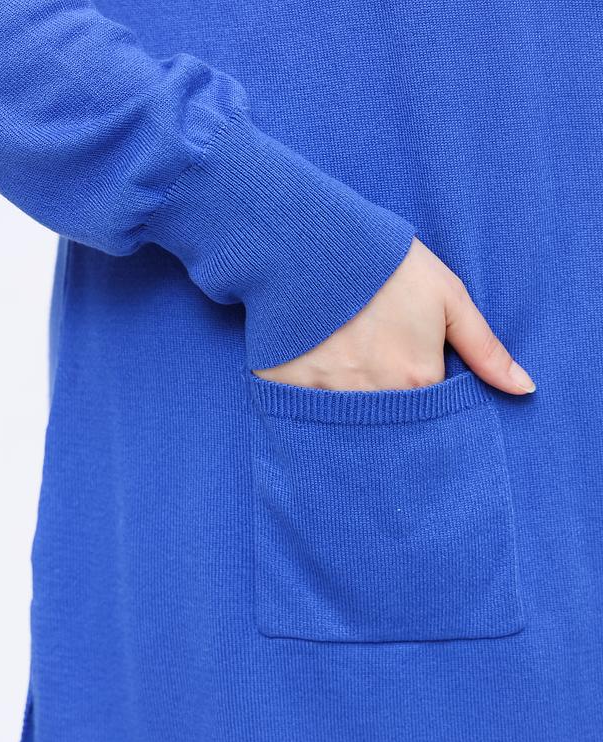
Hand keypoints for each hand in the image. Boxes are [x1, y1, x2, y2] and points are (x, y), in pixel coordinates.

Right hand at [252, 236, 535, 394]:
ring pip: (350, 422)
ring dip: (353, 404)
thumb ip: (486, 350)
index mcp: (418, 381)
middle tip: (378, 368)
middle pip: (392, 426)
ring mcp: (330, 399)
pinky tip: (315, 367)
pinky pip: (307, 412)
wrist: (312, 241)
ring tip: (347, 364)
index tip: (413, 371)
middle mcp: (377, 401)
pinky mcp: (290, 392)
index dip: (425, 394)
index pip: (432, 415)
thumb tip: (525, 389)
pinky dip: (313, 398)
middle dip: (391, 409)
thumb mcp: (448, 297)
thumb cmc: (387, 267)